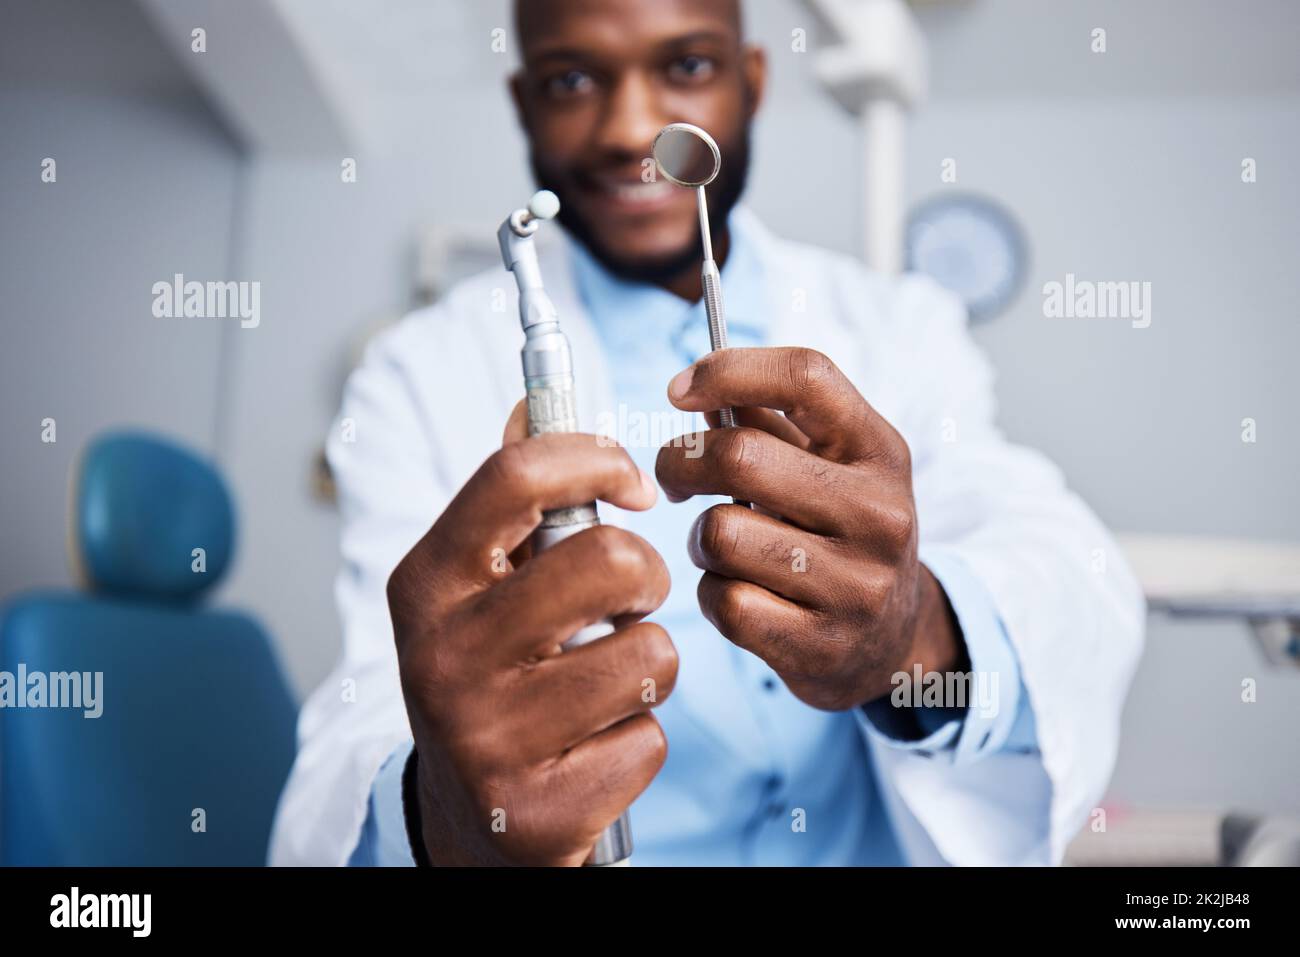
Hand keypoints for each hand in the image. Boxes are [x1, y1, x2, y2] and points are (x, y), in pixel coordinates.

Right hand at [386, 401, 676, 864]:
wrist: (467, 821)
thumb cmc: (488, 676)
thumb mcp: (477, 587)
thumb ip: (510, 501)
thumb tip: (531, 404)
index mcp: (427, 583)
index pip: (516, 475)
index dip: (597, 459)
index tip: (634, 484)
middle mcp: (443, 656)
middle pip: (609, 561)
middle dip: (646, 576)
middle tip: (628, 602)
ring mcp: (486, 737)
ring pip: (649, 655)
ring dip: (648, 666)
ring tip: (605, 682)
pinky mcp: (536, 809)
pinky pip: (648, 739)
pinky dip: (638, 740)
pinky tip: (593, 748)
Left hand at [655, 347, 964, 711]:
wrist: (892, 640)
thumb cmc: (839, 533)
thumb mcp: (832, 468)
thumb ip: (771, 422)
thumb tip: (696, 386)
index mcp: (881, 451)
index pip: (805, 375)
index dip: (728, 369)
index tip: (680, 390)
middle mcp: (879, 514)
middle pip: (739, 455)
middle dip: (681, 461)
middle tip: (674, 478)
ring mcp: (856, 585)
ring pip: (720, 534)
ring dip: (700, 538)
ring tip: (723, 546)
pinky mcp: (822, 646)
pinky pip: (724, 602)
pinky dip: (712, 593)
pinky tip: (737, 592)